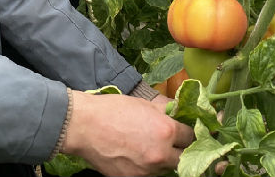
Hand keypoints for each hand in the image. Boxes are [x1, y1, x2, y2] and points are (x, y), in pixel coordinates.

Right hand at [62, 90, 194, 175]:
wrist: (84, 126)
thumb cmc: (112, 111)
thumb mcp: (144, 104)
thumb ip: (166, 112)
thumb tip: (180, 113)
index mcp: (166, 132)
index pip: (191, 137)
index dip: (188, 133)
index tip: (185, 132)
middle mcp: (160, 155)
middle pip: (183, 158)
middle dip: (180, 150)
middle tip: (172, 143)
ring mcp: (147, 171)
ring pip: (166, 168)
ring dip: (163, 160)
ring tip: (150, 148)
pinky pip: (148, 175)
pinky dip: (147, 167)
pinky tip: (137, 156)